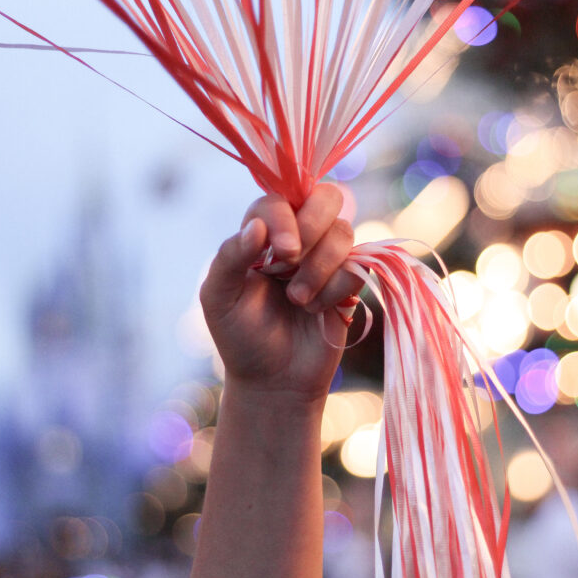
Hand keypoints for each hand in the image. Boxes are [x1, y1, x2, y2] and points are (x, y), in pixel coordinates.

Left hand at [200, 184, 362, 401]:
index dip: (285, 218)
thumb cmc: (240, 336)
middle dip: (312, 227)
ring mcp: (327, 258)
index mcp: (262, 232)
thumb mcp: (218, 297)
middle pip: (326, 197)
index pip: (280, 200)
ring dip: (320, 268)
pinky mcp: (349, 282)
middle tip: (290, 263)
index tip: (280, 254)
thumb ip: (230, 257)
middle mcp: (298, 237)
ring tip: (299, 300)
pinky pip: (359, 265)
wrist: (273, 381)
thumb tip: (258, 227)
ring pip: (344, 232)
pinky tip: (317, 310)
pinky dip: (337, 288)